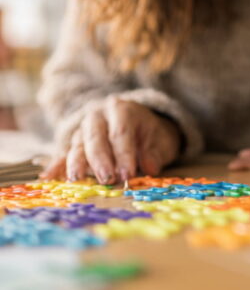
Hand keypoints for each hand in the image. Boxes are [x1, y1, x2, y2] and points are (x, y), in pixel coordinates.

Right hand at [41, 99, 180, 183]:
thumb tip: (149, 167)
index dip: (124, 153)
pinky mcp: (72, 145)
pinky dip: (56, 166)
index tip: (128, 174)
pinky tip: (48, 178)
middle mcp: (99, 116)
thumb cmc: (151, 136)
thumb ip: (156, 153)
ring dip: (77, 163)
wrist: (139, 127)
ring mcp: (83, 130)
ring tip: (77, 180)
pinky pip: (62, 154)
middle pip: (96, 136)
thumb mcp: (161, 140)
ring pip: (78, 145)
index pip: (121, 131)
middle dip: (100, 159)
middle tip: (107, 179)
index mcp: (122, 110)